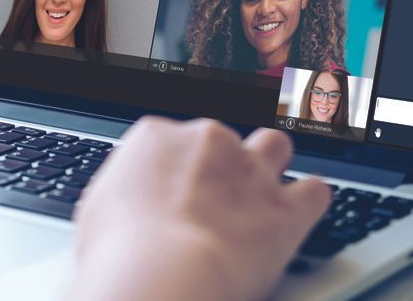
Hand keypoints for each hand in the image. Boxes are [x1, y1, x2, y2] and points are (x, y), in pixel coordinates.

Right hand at [69, 118, 329, 300]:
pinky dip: (309, 203)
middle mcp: (206, 141)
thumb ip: (122, 195)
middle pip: (222, 140)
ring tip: (262, 195)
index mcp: (155, 137)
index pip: (171, 139)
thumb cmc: (119, 252)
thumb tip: (125, 207)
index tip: (174, 194)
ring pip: (275, 145)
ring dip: (271, 167)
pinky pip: (315, 192)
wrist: (159, 275)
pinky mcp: (285, 207)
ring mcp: (249, 170)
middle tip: (212, 202)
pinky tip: (296, 217)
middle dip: (221, 167)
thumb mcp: (97, 211)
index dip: (175, 170)